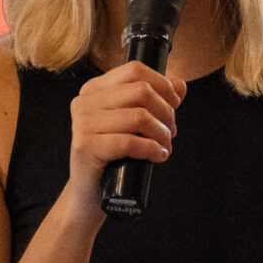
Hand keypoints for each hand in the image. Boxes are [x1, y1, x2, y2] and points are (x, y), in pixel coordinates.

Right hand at [62, 62, 182, 209]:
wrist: (90, 192)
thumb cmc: (114, 156)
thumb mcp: (134, 124)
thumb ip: (155, 100)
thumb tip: (180, 83)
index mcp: (94, 89)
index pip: (135, 70)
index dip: (162, 85)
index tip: (175, 104)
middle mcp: (85, 101)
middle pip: (141, 91)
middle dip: (166, 112)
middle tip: (171, 132)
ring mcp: (83, 123)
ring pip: (139, 116)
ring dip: (161, 133)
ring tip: (165, 146)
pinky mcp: (86, 146)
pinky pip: (129, 142)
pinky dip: (152, 149)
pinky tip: (159, 155)